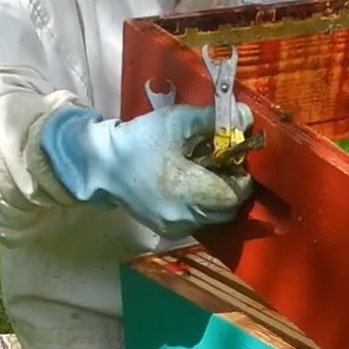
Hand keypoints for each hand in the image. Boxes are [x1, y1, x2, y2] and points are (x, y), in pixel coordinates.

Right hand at [40, 102, 254, 239]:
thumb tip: (246, 117)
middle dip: (230, 187)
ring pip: (215, 217)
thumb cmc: (141, 141)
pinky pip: (198, 222)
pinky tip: (187, 187)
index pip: (236, 194)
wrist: (102, 165)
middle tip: (219, 164)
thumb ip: (214, 120)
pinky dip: (200, 207)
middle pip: (229, 209)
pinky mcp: (167, 232)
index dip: (240, 175)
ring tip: (202, 174)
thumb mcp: (177, 122)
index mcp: (190, 192)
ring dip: (216, 198)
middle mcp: (187, 217)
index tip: (231, 158)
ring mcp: (177, 228)